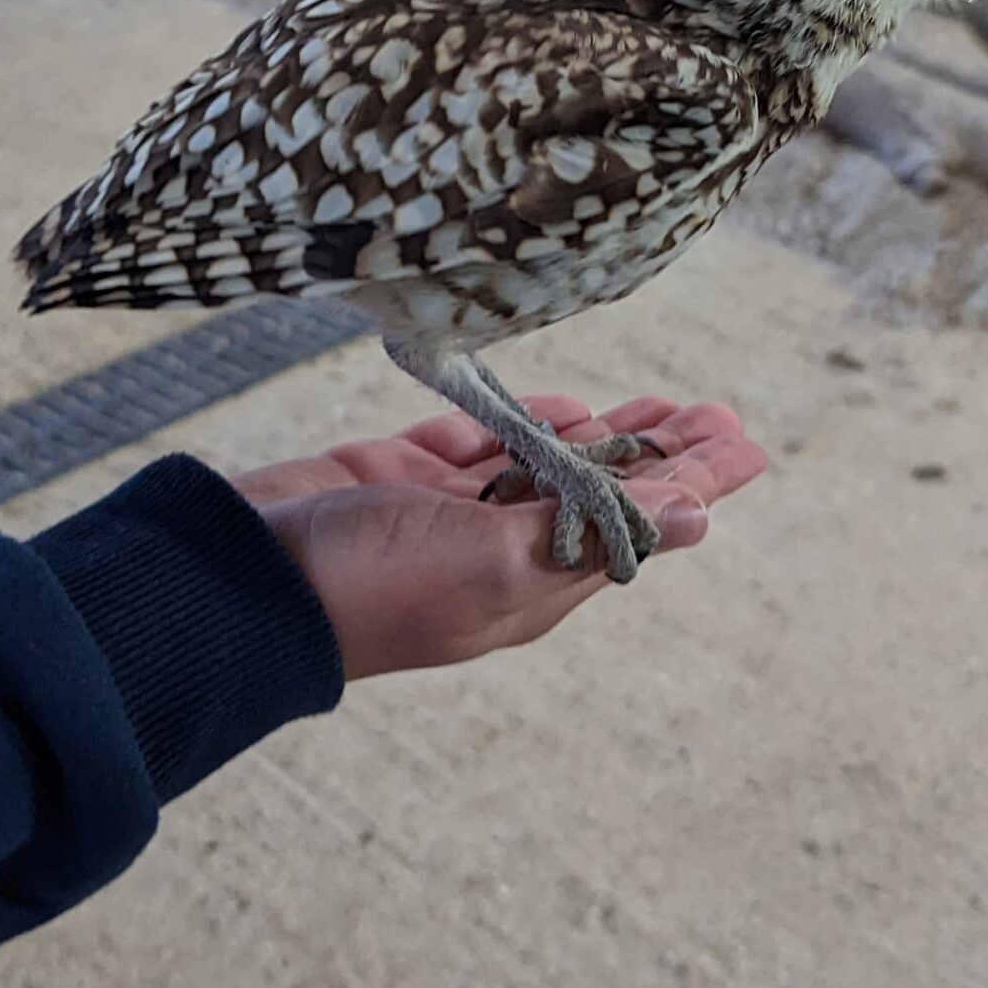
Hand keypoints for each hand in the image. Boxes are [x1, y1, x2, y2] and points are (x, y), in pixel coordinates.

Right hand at [234, 396, 767, 682]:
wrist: (239, 579)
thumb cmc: (369, 585)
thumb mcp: (489, 568)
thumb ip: (585, 536)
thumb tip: (693, 521)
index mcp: (531, 585)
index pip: (638, 524)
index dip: (694, 480)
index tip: (748, 441)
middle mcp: (497, 550)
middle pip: (604, 493)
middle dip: (664, 451)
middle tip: (722, 410)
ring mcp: (444, 512)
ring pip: (546, 464)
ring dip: (606, 433)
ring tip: (662, 402)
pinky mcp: (395, 473)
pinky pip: (478, 442)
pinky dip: (523, 421)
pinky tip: (563, 402)